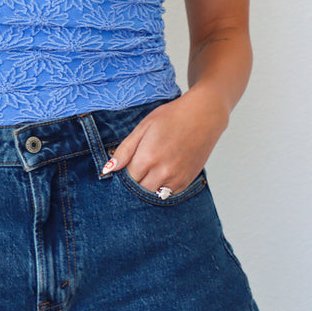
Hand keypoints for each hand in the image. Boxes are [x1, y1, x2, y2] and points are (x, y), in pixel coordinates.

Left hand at [101, 89, 228, 194]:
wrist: (203, 116)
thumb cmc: (172, 117)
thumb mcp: (143, 127)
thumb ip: (125, 150)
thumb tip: (108, 169)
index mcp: (147, 158)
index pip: (127, 178)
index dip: (124, 172)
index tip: (127, 164)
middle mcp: (162, 172)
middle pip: (139, 190)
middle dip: (135, 181)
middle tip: (139, 165)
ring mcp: (176, 179)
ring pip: (153, 194)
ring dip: (148, 185)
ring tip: (152, 167)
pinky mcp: (187, 181)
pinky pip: (168, 194)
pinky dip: (162, 186)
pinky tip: (164, 170)